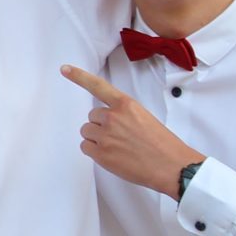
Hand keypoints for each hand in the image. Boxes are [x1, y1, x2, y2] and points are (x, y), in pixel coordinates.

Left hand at [61, 65, 203, 196]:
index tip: (65, 69)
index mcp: (126, 104)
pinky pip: (85, 147)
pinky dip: (94, 152)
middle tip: (120, 138)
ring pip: (87, 132)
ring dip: (97, 139)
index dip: (79, 77)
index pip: (98, 86)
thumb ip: (123, 114)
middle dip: (101, 126)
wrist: (171, 166)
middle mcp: (113, 117)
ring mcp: (105, 135)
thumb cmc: (161, 144)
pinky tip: (112, 156)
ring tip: (118, 148)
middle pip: (91, 117)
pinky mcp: (100, 153)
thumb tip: (107, 121)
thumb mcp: (144, 118)